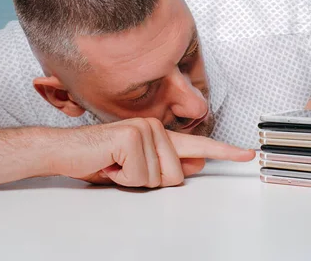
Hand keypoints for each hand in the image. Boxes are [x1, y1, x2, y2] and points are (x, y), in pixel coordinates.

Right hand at [52, 118, 255, 187]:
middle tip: (124, 169)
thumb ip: (167, 164)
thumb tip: (197, 164)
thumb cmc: (99, 159)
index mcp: (160, 134)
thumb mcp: (138, 168)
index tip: (247, 154)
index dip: (224, 152)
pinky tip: (109, 163)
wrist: (64, 151)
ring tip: (115, 165)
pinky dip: (122, 178)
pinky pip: (139, 175)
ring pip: (158, 178)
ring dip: (132, 180)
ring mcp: (144, 129)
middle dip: (149, 182)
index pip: (198, 144)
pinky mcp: (131, 137)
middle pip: (176, 175)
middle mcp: (155, 127)